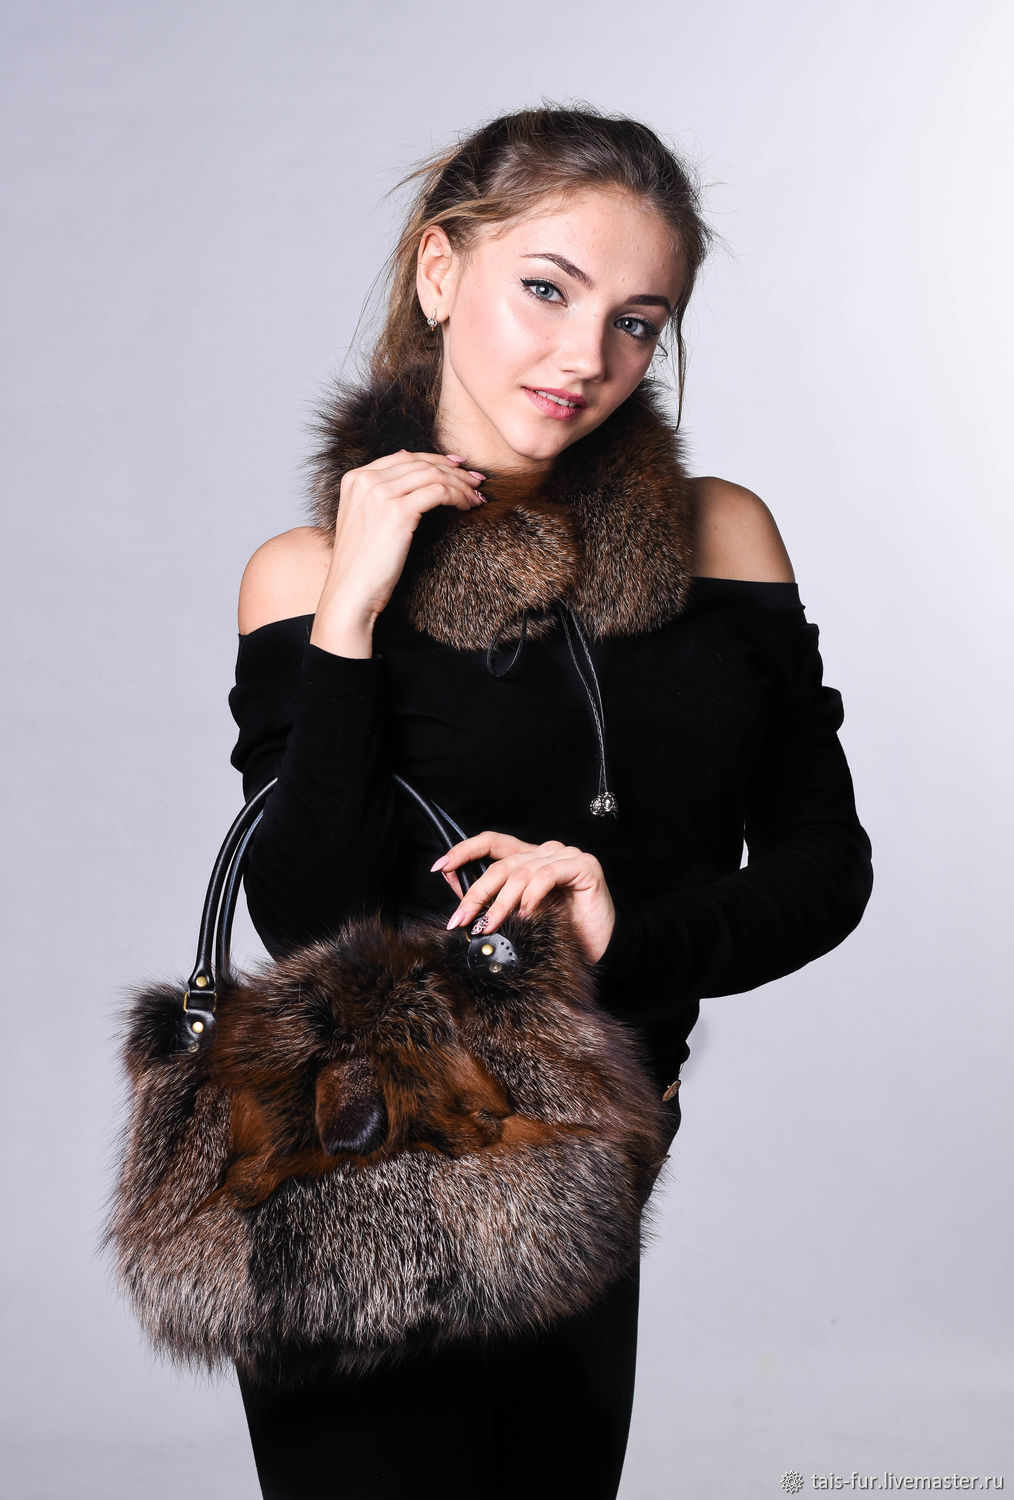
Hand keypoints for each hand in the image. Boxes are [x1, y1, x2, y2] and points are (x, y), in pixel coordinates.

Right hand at [315, 450, 486, 628]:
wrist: (351, 591)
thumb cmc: (361, 564)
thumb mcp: (364, 520)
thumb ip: (379, 495)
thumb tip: (407, 472)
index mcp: (355, 478)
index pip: (404, 457)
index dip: (435, 459)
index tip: (458, 466)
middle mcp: (365, 480)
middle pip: (421, 464)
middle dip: (454, 471)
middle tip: (475, 482)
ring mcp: (380, 493)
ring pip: (433, 475)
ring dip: (460, 485)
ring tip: (476, 497)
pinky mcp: (397, 511)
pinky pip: (438, 492)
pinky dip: (457, 497)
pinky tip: (466, 507)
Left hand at [432, 832, 615, 964]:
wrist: (601, 950)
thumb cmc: (562, 934)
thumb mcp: (516, 916)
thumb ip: (489, 899)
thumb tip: (453, 889)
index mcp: (529, 859)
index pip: (491, 843)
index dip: (463, 850)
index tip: (440, 866)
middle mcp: (546, 852)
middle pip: (501, 864)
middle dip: (476, 893)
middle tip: (462, 919)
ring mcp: (566, 856)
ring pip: (521, 872)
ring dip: (501, 903)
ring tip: (492, 925)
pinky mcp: (584, 866)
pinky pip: (547, 875)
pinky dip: (531, 896)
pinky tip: (526, 914)